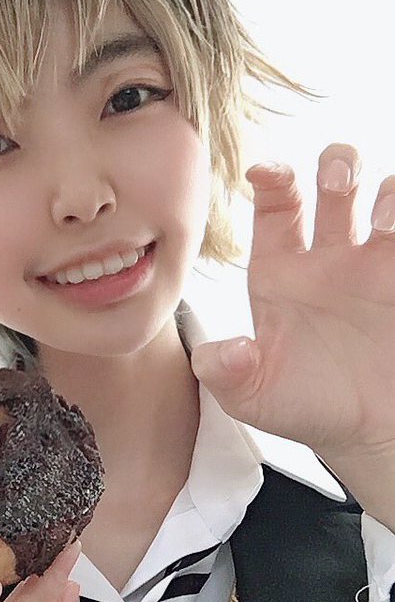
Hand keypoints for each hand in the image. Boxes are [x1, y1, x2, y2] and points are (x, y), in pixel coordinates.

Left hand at [190, 142, 394, 465]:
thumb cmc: (307, 410)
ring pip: (386, 197)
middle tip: (340, 181)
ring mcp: (374, 266)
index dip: (271, 180)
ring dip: (387, 189)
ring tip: (386, 218)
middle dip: (338, 166)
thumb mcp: (252, 397)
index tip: (264, 171)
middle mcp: (329, 259)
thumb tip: (224, 350)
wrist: (368, 436)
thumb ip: (223, 371)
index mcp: (282, 273)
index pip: (276, 208)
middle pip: (334, 186)